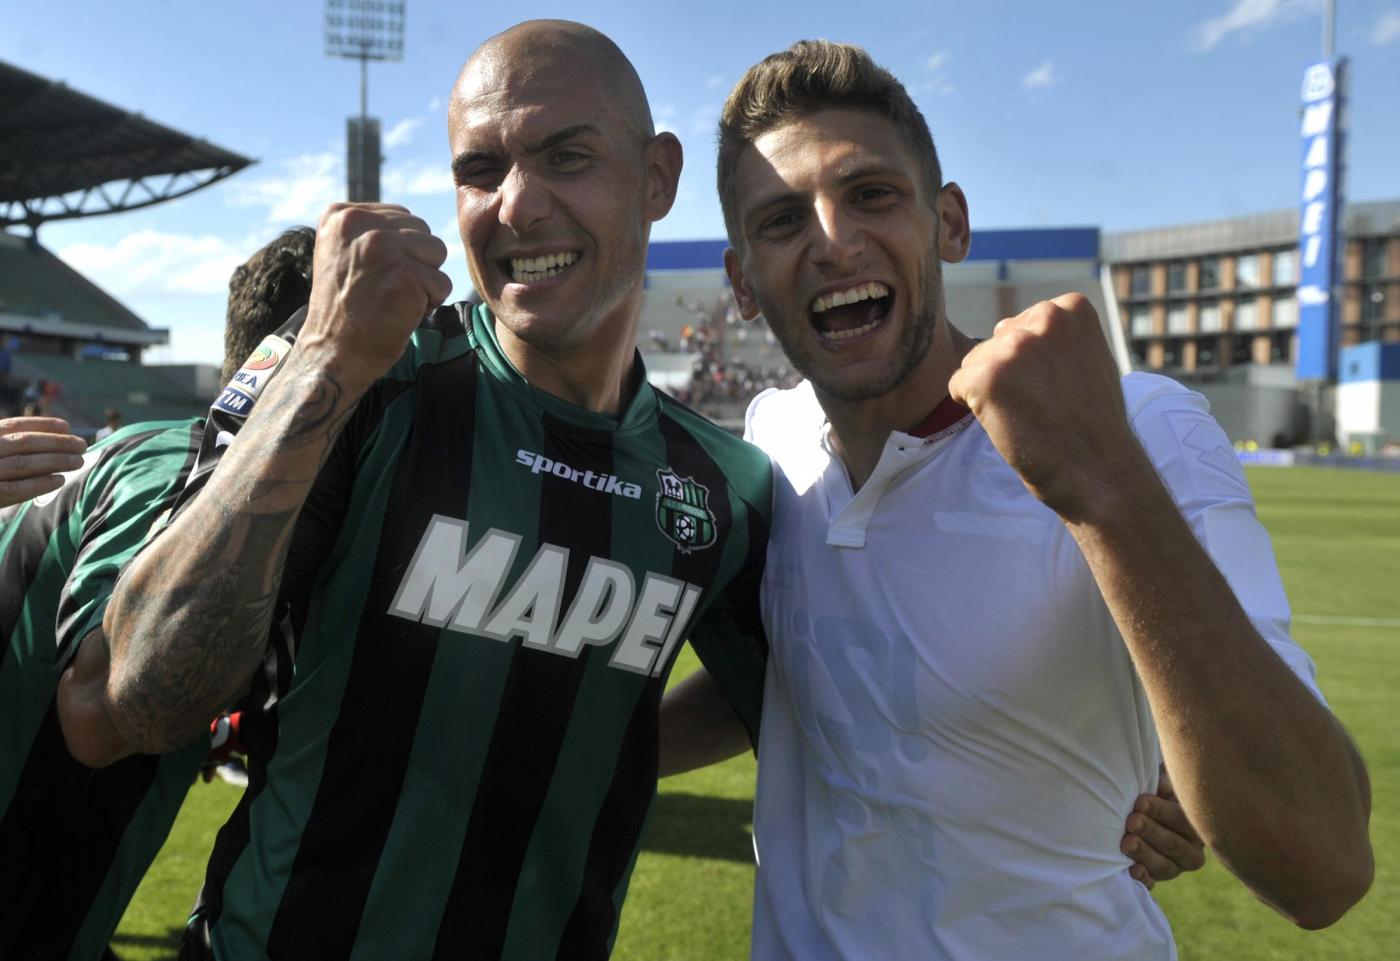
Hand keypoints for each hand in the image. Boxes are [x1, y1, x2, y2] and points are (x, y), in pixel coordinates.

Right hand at [0, 416, 86, 506]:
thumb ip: (6, 446)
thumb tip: (51, 438)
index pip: (12, 426)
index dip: (41, 424)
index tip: (67, 426)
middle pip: (23, 443)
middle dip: (56, 443)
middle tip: (81, 445)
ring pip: (22, 464)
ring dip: (54, 461)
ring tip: (78, 461)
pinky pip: (14, 489)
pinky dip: (38, 484)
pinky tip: (58, 480)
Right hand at [301, 203, 452, 387]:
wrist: (332, 354)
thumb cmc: (345, 311)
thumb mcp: (344, 255)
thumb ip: (372, 232)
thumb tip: (417, 228)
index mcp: (341, 214)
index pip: (403, 218)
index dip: (399, 253)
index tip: (371, 277)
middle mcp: (359, 223)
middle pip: (423, 232)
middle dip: (415, 263)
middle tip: (382, 290)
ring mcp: (382, 247)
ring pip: (437, 253)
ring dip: (424, 281)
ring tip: (392, 299)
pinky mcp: (404, 274)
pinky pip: (443, 284)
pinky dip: (429, 304)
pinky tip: (399, 313)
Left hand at [946, 293, 1143, 520]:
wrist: (1098, 470)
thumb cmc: (1094, 422)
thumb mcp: (1088, 357)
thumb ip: (1053, 336)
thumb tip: (1006, 326)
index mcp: (1071, 307)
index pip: (1021, 326)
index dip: (1033, 365)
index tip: (1061, 387)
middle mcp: (1043, 316)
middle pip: (996, 342)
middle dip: (1010, 374)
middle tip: (1045, 404)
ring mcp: (1014, 345)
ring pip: (975, 363)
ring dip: (993, 392)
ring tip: (1031, 414)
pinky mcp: (987, 375)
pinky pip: (958, 387)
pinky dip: (976, 410)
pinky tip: (1011, 422)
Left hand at [1122, 766, 1206, 889]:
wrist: (1144, 815)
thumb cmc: (1155, 794)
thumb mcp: (1162, 785)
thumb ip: (1163, 783)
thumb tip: (1159, 784)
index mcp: (1195, 825)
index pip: (1180, 819)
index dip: (1160, 810)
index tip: (1139, 801)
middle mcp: (1191, 851)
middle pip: (1173, 844)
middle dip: (1150, 832)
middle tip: (1131, 821)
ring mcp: (1175, 867)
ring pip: (1165, 866)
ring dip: (1144, 854)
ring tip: (1126, 842)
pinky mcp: (1157, 878)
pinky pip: (1153, 883)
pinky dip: (1144, 879)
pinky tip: (1132, 871)